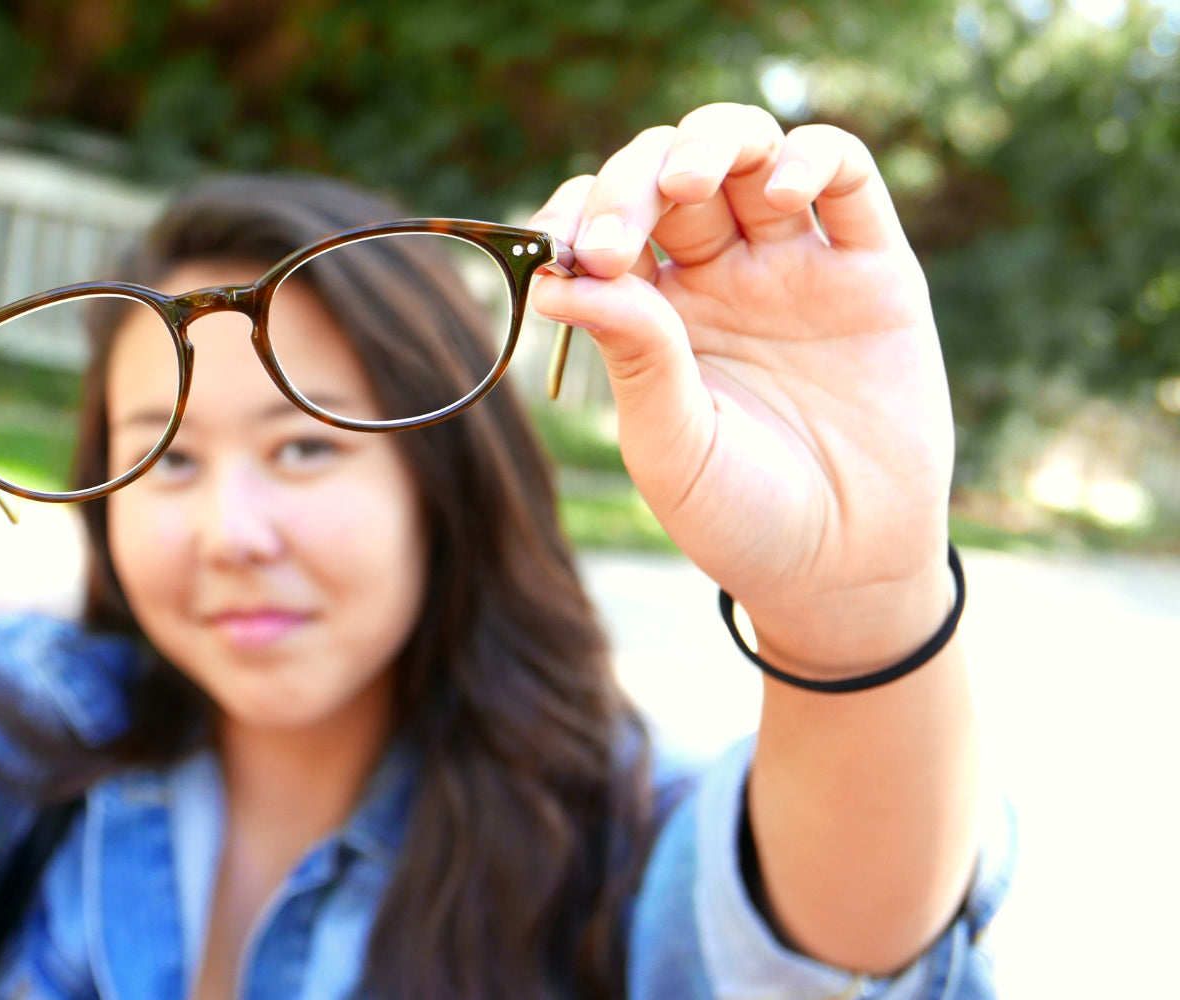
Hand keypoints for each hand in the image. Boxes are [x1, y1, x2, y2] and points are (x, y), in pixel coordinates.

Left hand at [528, 104, 954, 674]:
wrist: (844, 571)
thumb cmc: (740, 516)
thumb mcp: (670, 442)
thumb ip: (633, 353)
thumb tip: (557, 279)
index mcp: (652, 312)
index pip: (602, 223)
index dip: (576, 216)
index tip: (560, 250)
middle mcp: (717, 274)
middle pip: (667, 174)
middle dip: (633, 183)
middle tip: (618, 237)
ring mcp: (793, 264)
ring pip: (748, 152)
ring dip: (710, 142)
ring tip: (688, 182)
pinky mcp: (872, 268)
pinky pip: (843, 177)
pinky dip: (810, 158)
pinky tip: (781, 192)